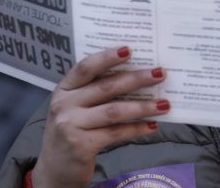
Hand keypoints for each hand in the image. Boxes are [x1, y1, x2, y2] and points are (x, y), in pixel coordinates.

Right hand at [32, 47, 170, 187]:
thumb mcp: (75, 106)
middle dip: (136, 79)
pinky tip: (152, 125)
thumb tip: (137, 75)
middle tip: (160, 73)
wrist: (55, 170)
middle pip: (106, 87)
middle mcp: (64, 105)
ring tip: (164, 104)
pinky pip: (116, 133)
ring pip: (114, 111)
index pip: (85, 67)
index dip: (107, 57)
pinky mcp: (81, 146)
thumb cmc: (72, 130)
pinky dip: (136, 128)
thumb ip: (95, 91)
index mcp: (64, 89)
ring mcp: (71, 125)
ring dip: (143, 106)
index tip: (130, 49)